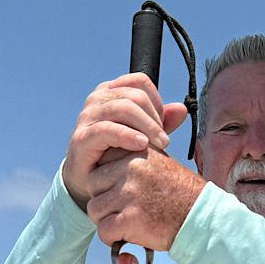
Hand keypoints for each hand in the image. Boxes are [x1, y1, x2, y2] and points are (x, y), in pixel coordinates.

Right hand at [62, 73, 187, 209]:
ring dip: (147, 126)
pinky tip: (142, 145)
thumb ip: (160, 122)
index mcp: (111, 92)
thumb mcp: (141, 136)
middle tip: (165, 141)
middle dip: (155, 118)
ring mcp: (87, 117)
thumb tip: (182, 109)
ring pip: (123, 108)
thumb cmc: (116, 155)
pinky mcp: (82, 138)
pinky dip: (127, 136)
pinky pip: (107, 129)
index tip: (164, 124)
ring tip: (161, 145)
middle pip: (134, 95)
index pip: (140, 82)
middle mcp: (97, 99)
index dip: (156, 100)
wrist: (90, 182)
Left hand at [86, 146, 204, 251]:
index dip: (106, 181)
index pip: (100, 163)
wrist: (201, 218)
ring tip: (125, 223)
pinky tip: (125, 236)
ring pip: (94, 208)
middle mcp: (130, 169)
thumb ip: (131, 158)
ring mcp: (129, 194)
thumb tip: (104, 159)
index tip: (119, 191)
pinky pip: (103, 230)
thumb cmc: (180, 193)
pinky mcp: (130, 219)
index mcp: (135, 151)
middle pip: (92, 185)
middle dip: (103, 200)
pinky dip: (110, 238)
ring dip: (105, 220)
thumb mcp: (157, 162)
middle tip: (121, 211)